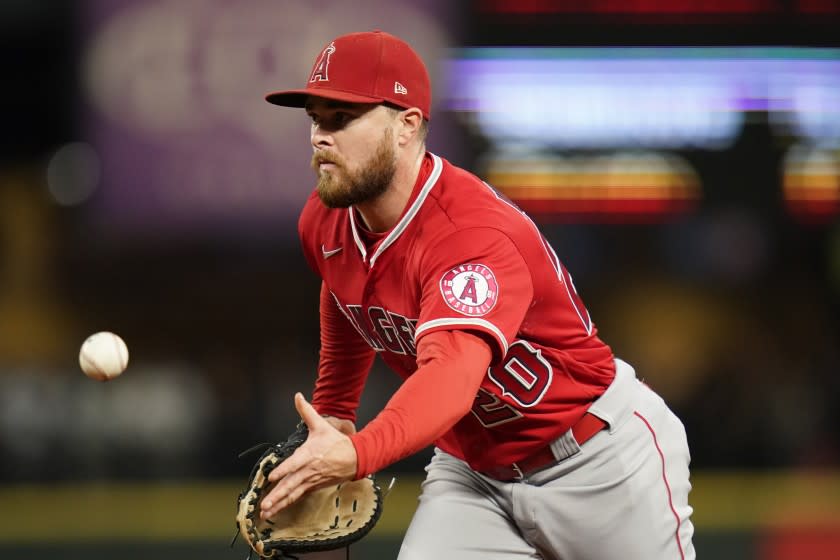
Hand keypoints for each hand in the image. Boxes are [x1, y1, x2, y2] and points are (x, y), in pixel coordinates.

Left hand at [259, 393, 357, 518]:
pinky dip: (286, 504)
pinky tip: (276, 510)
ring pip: (293, 494)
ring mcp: (311, 481)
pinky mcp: (313, 487)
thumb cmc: (337, 443)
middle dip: (277, 495)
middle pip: (291, 484)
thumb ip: (306, 411)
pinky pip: (297, 497)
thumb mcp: (321, 425)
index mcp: (309, 455)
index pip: (294, 464)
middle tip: (265, 504)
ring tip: (266, 511)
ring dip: (279, 504)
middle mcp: (309, 470)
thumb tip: (298, 396)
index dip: (283, 471)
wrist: (356, 458)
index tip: (272, 477)